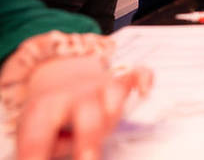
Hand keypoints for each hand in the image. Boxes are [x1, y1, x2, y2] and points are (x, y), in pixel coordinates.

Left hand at [17, 55, 151, 159]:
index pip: (37, 138)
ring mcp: (99, 87)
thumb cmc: (50, 116)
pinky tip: (144, 90)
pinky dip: (142, 79)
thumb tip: (60, 153)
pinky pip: (136, 74)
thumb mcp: (36, 131)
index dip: (36, 154)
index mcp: (43, 110)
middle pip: (84, 115)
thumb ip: (50, 146)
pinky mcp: (121, 81)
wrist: (61, 74)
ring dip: (114, 107)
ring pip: (111, 92)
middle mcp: (73, 96)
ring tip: (110, 119)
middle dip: (88, 139)